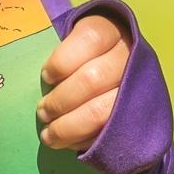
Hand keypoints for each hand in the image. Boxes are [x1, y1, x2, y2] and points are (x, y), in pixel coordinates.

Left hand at [38, 14, 131, 149]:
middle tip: (42, 112)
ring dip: (69, 127)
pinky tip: (70, 143)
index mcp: (110, 30)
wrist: (120, 68)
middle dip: (60, 100)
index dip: (63, 60)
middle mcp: (130, 55)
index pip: (90, 38)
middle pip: (92, 78)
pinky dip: (86, 141)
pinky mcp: (140, 115)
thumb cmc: (80, 54)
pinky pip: (111, 133)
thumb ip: (56, 50)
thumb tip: (33, 73)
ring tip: (49, 134)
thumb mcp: (71, 41)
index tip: (46, 76)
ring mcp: (139, 86)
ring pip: (103, 111)